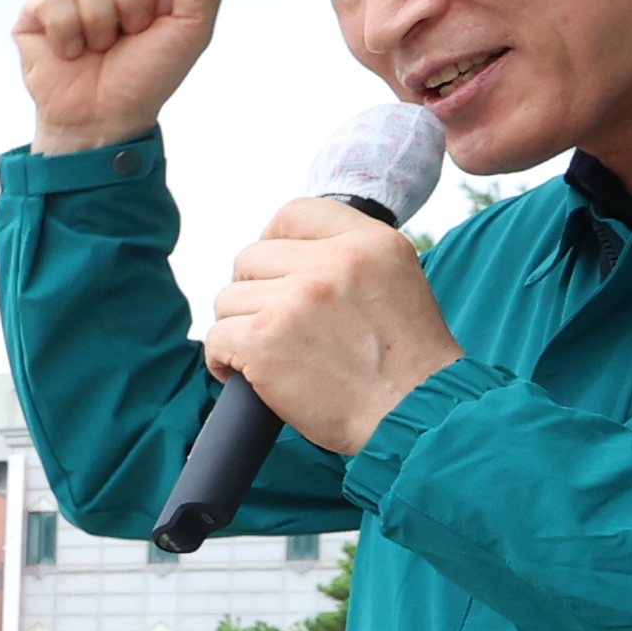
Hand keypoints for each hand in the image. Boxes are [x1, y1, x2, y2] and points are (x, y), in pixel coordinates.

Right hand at [13, 0, 222, 151]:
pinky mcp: (38, 10)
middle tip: (131, 34)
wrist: (105, 117)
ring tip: (101, 46)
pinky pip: (53, 0)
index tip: (162, 17)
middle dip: (134, 4)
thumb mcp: (193, 30)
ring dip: (100, 23)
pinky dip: (68, 35)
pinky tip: (73, 51)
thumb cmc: (148, 74)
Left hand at [202, 187, 464, 457]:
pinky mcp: (264, 339)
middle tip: (277, 327)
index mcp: (370, 241)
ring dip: (241, 329)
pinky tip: (248, 377)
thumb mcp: (397, 283)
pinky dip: (224, 361)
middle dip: (255, 293)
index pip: (295, 213)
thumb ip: (350, 259)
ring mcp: (295, 299)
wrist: (414, 416)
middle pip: (252, 257)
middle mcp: (334, 262)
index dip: (274, 241)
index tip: (275, 273)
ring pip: (229, 299)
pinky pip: (216, 337)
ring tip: (272, 357)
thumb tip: (288, 253)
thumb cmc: (406, 364)